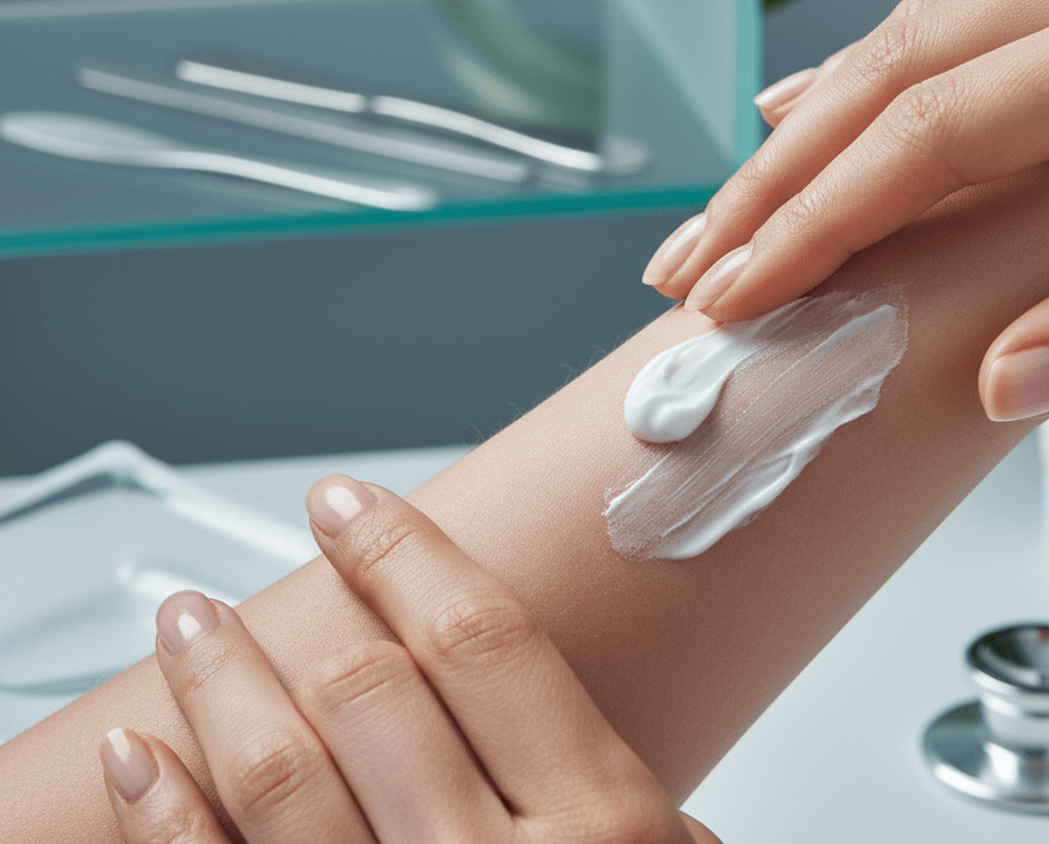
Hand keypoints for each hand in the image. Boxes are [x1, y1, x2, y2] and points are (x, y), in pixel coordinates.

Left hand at [99, 475, 720, 843]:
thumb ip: (641, 813)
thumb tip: (585, 734)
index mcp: (604, 829)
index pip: (483, 643)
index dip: (408, 556)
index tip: (358, 507)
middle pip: (376, 695)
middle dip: (319, 597)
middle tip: (290, 540)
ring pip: (282, 780)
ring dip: (220, 684)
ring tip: (189, 619)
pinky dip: (166, 822)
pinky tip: (138, 759)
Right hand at [642, 0, 1048, 419]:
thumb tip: (1001, 383)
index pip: (934, 135)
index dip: (818, 223)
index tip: (736, 295)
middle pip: (894, 68)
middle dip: (777, 175)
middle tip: (693, 260)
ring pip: (915, 32)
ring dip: (809, 123)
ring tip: (730, 208)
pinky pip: (965, 19)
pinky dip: (874, 75)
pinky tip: (815, 104)